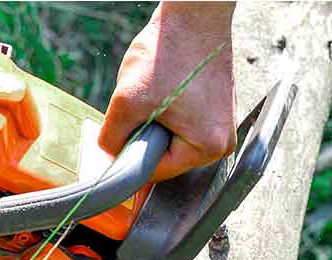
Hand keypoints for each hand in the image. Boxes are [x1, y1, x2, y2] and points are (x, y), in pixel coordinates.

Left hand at [100, 2, 236, 182]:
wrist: (194, 13)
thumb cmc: (171, 50)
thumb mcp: (128, 100)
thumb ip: (113, 137)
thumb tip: (109, 155)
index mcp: (209, 147)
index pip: (160, 171)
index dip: (133, 157)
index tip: (119, 141)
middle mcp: (223, 141)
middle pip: (169, 155)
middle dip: (147, 134)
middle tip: (140, 105)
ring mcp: (223, 123)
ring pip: (174, 135)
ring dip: (157, 118)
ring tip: (156, 90)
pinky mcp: (218, 106)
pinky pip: (185, 119)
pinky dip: (169, 105)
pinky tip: (167, 83)